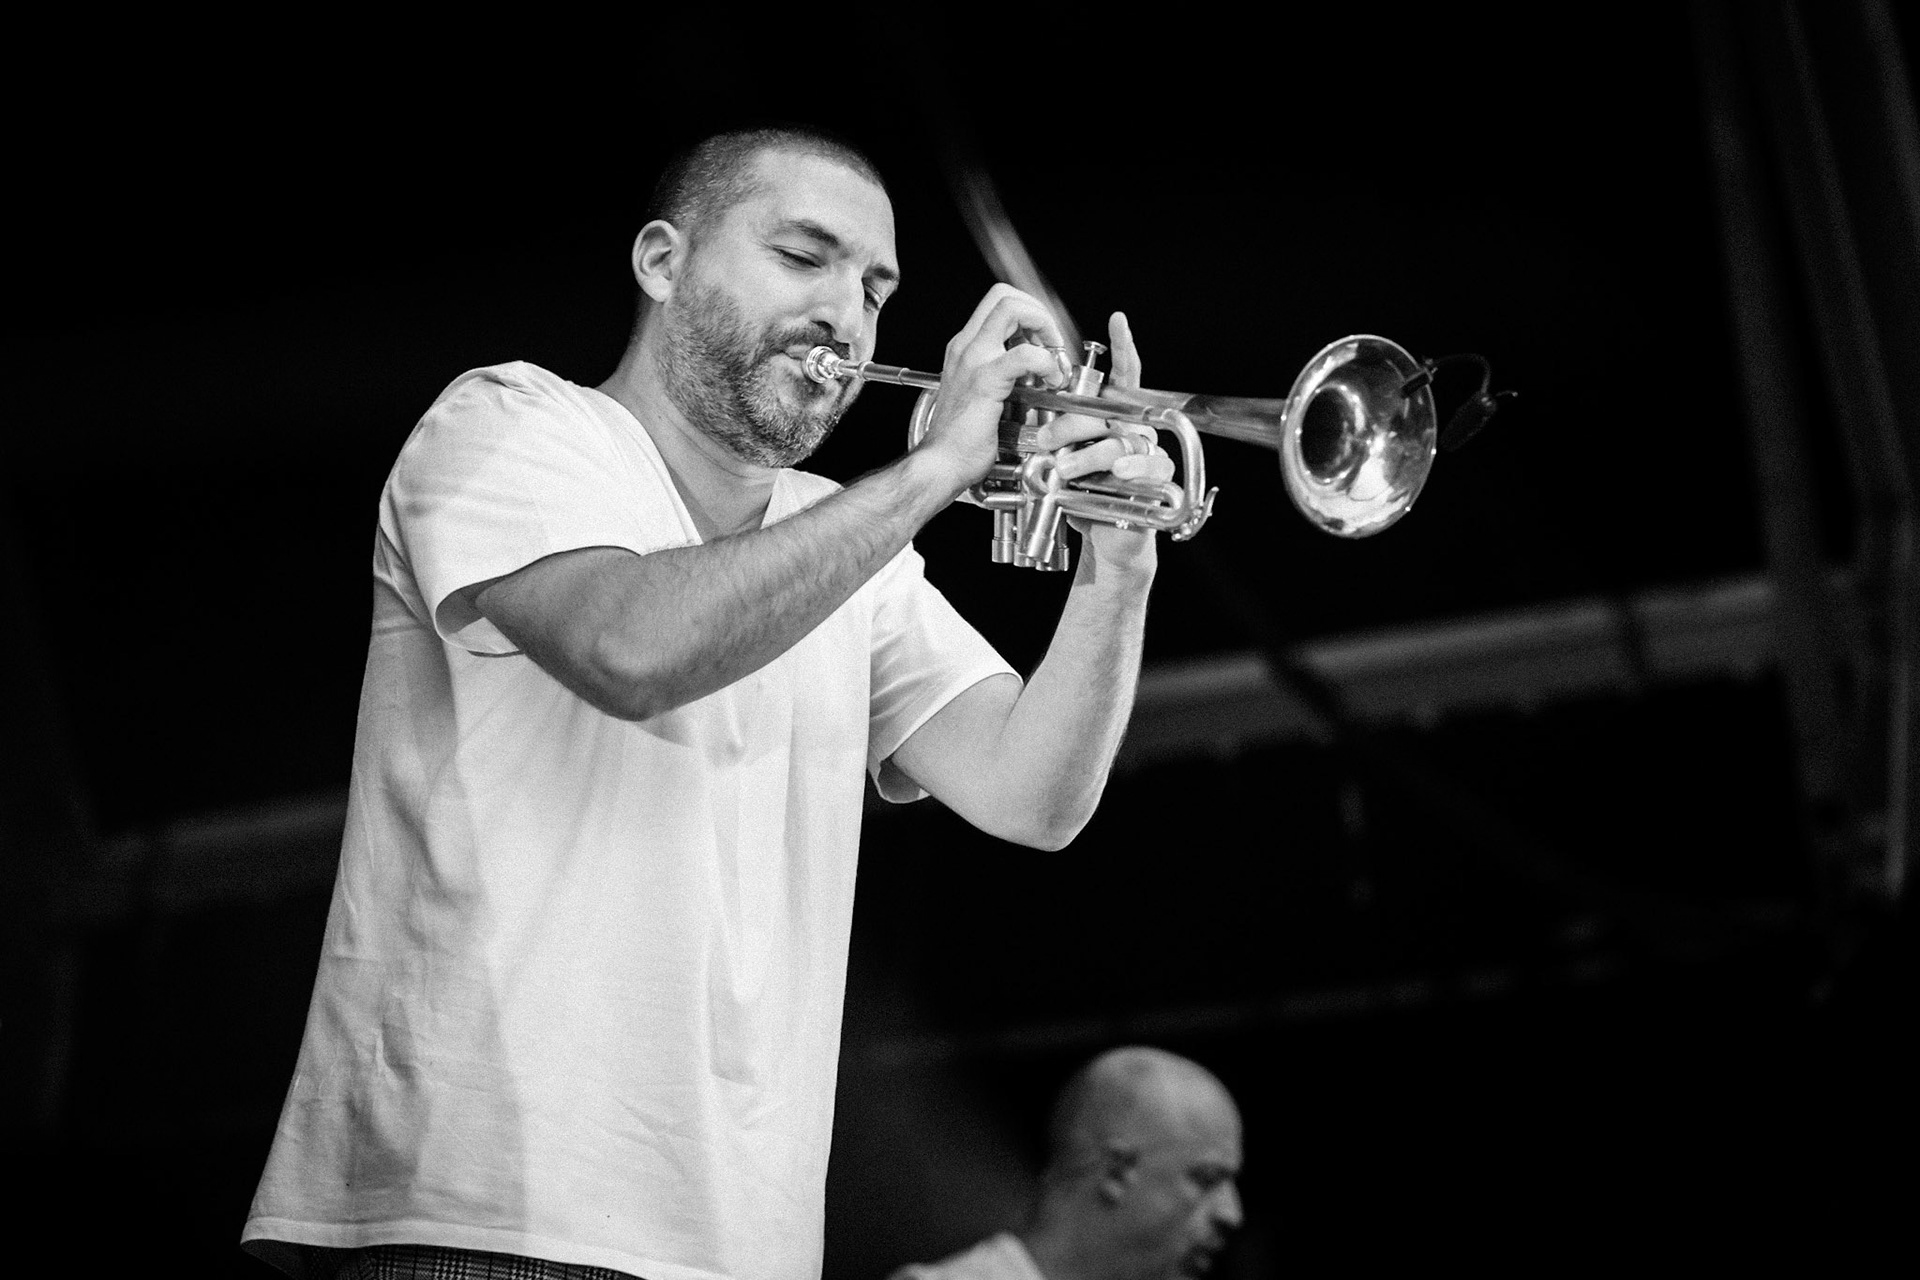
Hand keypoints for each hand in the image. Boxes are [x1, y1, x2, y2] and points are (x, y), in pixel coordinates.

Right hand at [912, 283, 1069, 495]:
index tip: (1043, 339)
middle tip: (1052, 343)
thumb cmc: (961, 440)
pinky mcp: (985, 381)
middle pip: (1005, 295)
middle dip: (1038, 312)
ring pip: (1013, 309)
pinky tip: (1052, 381)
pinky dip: (1047, 363)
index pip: (997, 302)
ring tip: (1053, 360)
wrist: (941, 464)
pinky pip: (1025, 355)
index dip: (1028, 311)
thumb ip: (1004, 374)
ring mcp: (973, 360)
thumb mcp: (982, 394)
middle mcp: (966, 347)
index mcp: (965, 348)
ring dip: (1044, 327)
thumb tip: (1035, 366)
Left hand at [1040, 312, 1172, 573]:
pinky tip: (1117, 474)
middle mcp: (1132, 430)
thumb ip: (1054, 434)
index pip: (1121, 377)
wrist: (1106, 535)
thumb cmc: (1084, 494)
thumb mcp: (1062, 459)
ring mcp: (1145, 452)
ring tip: (1064, 469)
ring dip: (1090, 455)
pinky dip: (1133, 469)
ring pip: (1123, 442)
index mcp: (1111, 418)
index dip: (1123, 348)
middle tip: (1044, 440)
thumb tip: (1030, 416)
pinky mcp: (1156, 478)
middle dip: (1073, 424)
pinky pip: (1152, 466)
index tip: (1117, 321)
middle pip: (1110, 412)